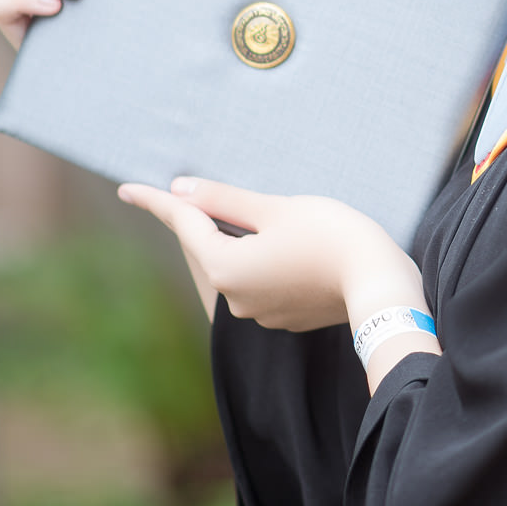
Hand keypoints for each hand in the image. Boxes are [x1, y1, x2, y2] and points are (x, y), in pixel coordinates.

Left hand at [119, 178, 439, 387]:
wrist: (379, 285)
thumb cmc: (331, 237)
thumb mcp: (276, 208)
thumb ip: (226, 200)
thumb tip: (183, 190)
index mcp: (225, 266)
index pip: (184, 224)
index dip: (156, 201)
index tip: (127, 188)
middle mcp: (234, 297)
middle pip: (206, 248)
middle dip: (199, 220)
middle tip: (191, 192)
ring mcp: (258, 311)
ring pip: (232, 265)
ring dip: (232, 239)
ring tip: (247, 213)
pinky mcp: (283, 316)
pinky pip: (256, 281)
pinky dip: (256, 259)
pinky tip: (279, 243)